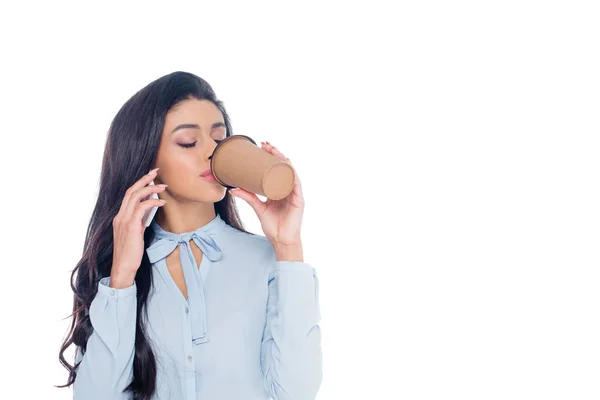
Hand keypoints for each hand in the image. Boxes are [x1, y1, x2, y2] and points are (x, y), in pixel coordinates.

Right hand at [111, 167, 166, 287]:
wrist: (123, 267)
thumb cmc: (130, 253)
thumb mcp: (135, 234)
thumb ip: (139, 221)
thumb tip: (149, 210)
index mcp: (119, 217)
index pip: (128, 194)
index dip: (139, 183)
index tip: (149, 176)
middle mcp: (120, 216)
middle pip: (130, 190)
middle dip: (144, 179)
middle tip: (156, 171)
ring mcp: (124, 221)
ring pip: (135, 196)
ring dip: (150, 188)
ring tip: (163, 186)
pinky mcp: (131, 226)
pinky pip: (141, 208)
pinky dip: (152, 202)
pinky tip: (161, 202)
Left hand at [229, 141, 303, 259]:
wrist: (281, 240)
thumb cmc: (273, 226)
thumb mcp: (258, 208)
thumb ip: (247, 197)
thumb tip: (232, 188)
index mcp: (280, 189)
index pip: (276, 168)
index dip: (270, 156)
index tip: (261, 146)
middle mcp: (288, 188)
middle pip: (283, 167)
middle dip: (275, 153)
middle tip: (264, 144)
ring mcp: (294, 193)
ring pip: (290, 171)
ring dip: (282, 159)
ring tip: (273, 150)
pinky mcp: (299, 200)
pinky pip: (296, 184)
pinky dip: (291, 174)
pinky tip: (287, 165)